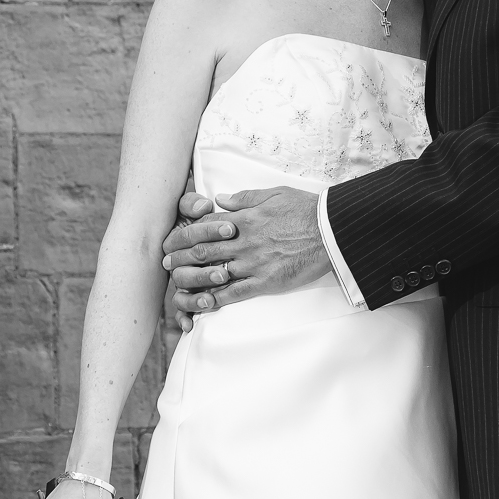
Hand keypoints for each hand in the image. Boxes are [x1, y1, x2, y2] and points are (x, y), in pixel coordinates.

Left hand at [161, 187, 327, 314]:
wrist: (333, 231)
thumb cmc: (306, 209)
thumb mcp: (273, 194)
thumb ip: (244, 198)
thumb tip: (219, 200)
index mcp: (243, 218)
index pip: (204, 226)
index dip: (184, 234)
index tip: (172, 240)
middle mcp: (243, 241)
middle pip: (202, 250)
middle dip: (180, 257)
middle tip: (165, 264)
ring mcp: (253, 262)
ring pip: (213, 272)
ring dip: (191, 280)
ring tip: (176, 286)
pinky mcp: (266, 281)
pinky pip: (235, 292)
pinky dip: (216, 298)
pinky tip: (203, 304)